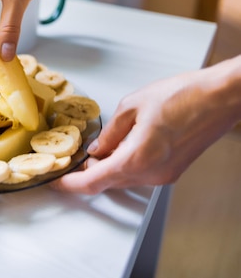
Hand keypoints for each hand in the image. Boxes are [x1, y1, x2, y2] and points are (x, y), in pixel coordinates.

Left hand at [52, 60, 240, 194]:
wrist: (221, 97)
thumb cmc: (184, 96)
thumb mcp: (132, 106)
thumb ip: (109, 132)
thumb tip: (96, 148)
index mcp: (136, 158)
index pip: (94, 181)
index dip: (71, 184)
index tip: (58, 182)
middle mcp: (151, 173)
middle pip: (108, 182)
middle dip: (89, 170)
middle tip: (76, 154)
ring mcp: (164, 175)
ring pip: (124, 177)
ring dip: (108, 166)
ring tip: (102, 143)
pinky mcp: (172, 171)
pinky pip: (140, 173)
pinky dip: (126, 163)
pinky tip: (124, 144)